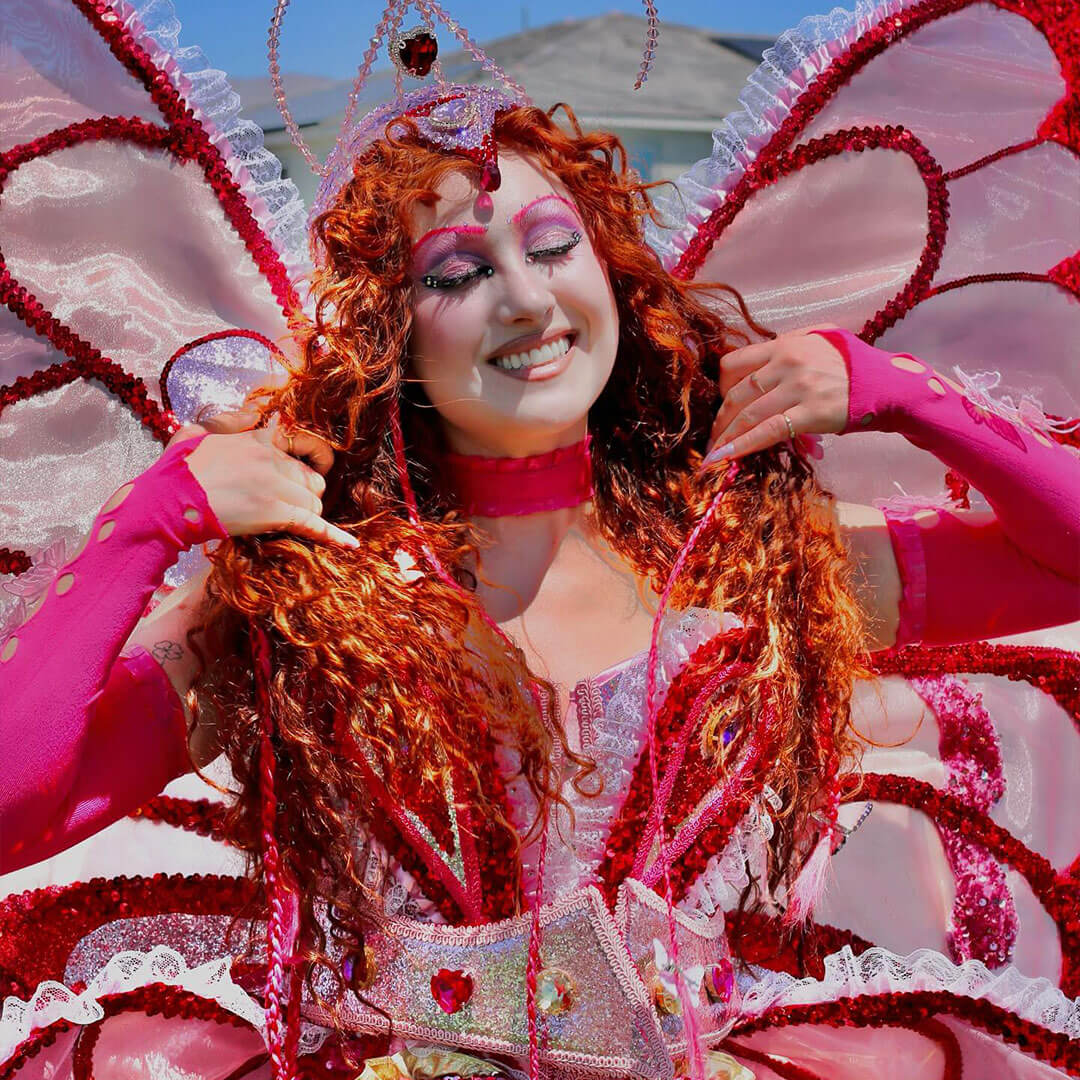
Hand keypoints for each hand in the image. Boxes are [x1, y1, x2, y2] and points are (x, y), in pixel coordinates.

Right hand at [167, 411, 357, 547]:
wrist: (167, 500)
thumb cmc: (177, 469)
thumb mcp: (198, 432)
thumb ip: (228, 421)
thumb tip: (252, 413)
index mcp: (259, 438)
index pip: (304, 442)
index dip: (317, 456)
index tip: (319, 465)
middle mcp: (273, 459)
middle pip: (314, 479)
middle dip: (307, 493)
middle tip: (288, 503)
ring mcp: (276, 487)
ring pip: (314, 502)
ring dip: (306, 513)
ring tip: (285, 520)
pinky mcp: (275, 514)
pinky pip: (313, 524)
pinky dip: (333, 536)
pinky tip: (350, 545)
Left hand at [702, 326, 848, 465]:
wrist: (886, 382)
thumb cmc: (851, 363)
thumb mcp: (817, 339)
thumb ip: (786, 345)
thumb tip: (755, 362)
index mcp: (784, 345)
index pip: (733, 363)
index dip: (720, 387)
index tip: (720, 404)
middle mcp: (787, 363)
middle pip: (737, 393)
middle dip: (720, 418)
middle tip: (712, 436)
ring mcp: (799, 388)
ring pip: (748, 414)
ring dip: (726, 437)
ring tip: (713, 453)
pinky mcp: (812, 413)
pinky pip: (769, 431)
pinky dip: (743, 445)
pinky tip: (727, 457)